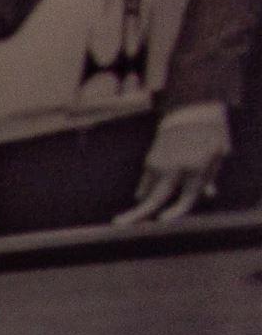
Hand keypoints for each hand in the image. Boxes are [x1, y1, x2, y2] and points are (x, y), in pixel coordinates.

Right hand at [116, 104, 233, 223]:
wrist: (194, 110)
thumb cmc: (210, 134)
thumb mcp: (216, 156)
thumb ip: (209, 177)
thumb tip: (209, 194)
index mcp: (195, 168)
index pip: (185, 199)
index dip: (175, 213)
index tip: (162, 221)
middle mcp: (175, 167)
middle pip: (154, 198)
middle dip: (137, 213)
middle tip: (118, 224)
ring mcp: (160, 163)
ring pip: (149, 190)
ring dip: (145, 199)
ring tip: (131, 212)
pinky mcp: (151, 159)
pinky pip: (147, 180)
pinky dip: (146, 188)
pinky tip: (142, 194)